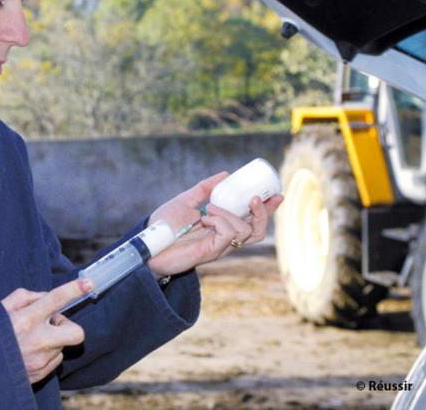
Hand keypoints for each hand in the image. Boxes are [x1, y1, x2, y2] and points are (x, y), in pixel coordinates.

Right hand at [1, 278, 92, 383]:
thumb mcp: (0, 310)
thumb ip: (24, 297)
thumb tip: (44, 297)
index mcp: (26, 320)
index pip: (55, 299)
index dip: (74, 289)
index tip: (89, 283)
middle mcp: (38, 340)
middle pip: (76, 332)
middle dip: (69, 327)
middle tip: (53, 324)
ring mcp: (42, 360)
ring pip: (62, 346)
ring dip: (52, 341)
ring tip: (30, 341)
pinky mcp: (41, 374)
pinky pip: (54, 360)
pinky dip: (46, 354)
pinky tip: (29, 353)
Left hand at [147, 172, 282, 277]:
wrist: (147, 243)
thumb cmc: (164, 225)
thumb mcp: (186, 200)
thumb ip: (204, 189)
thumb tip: (226, 174)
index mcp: (221, 226)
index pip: (251, 220)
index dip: (267, 209)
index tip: (277, 194)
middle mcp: (223, 238)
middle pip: (256, 230)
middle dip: (262, 213)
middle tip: (256, 198)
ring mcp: (218, 246)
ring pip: (244, 231)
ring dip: (230, 214)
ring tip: (209, 209)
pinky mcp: (211, 251)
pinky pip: (229, 234)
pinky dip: (221, 221)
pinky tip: (205, 218)